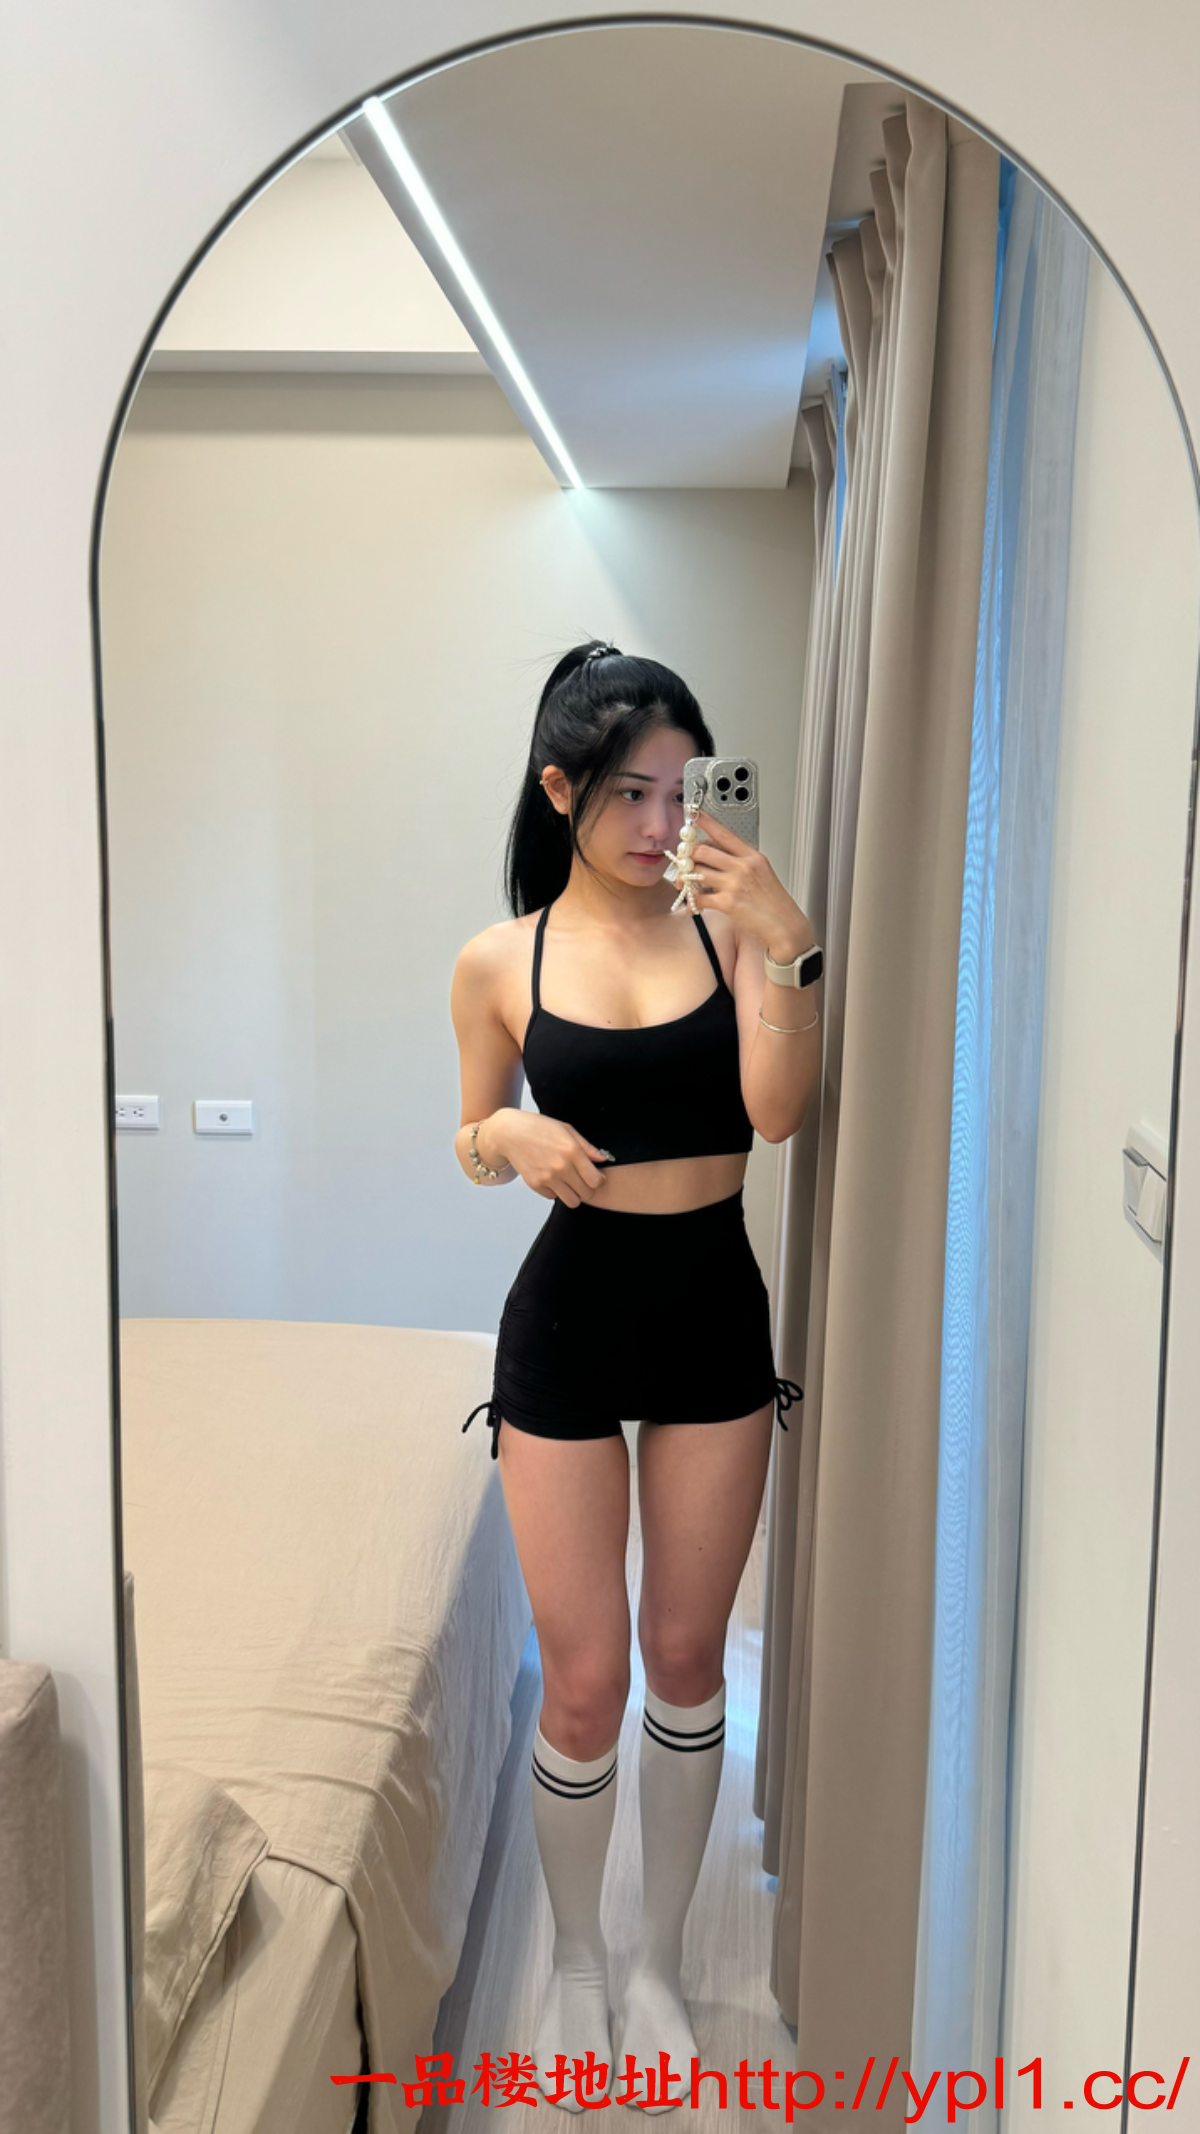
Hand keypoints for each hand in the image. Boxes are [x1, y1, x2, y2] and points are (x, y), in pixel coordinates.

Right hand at [487, 1109, 611, 1206]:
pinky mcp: (535, 1184)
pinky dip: (554, 1191)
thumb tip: (603, 1159)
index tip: (595, 1177)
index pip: (596, 1180)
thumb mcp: (566, 1130)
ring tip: (568, 1183)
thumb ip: (587, 1146)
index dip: (598, 1180)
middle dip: (587, 1189)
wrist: (509, 1133)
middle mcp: (561, 1167)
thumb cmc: (537, 1128)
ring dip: (573, 1194)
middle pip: (586, 1193)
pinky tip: (551, 1178)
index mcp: (572, 1151)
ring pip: (572, 1201)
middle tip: (581, 1180)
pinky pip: (553, 1197)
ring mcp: (547, 1178)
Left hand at [685, 811, 813, 960]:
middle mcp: (743, 866)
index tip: (694, 816)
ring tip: (684, 885)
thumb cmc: (774, 903)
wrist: (785, 926)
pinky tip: (693, 906)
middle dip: (687, 857)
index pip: (724, 834)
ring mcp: (735, 884)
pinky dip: (692, 902)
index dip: (706, 823)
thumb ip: (741, 862)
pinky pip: (699, 897)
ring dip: (685, 878)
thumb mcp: (762, 873)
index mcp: (752, 856)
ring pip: (697, 872)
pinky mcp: (728, 903)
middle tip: (682, 864)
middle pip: (703, 851)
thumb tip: (716, 858)